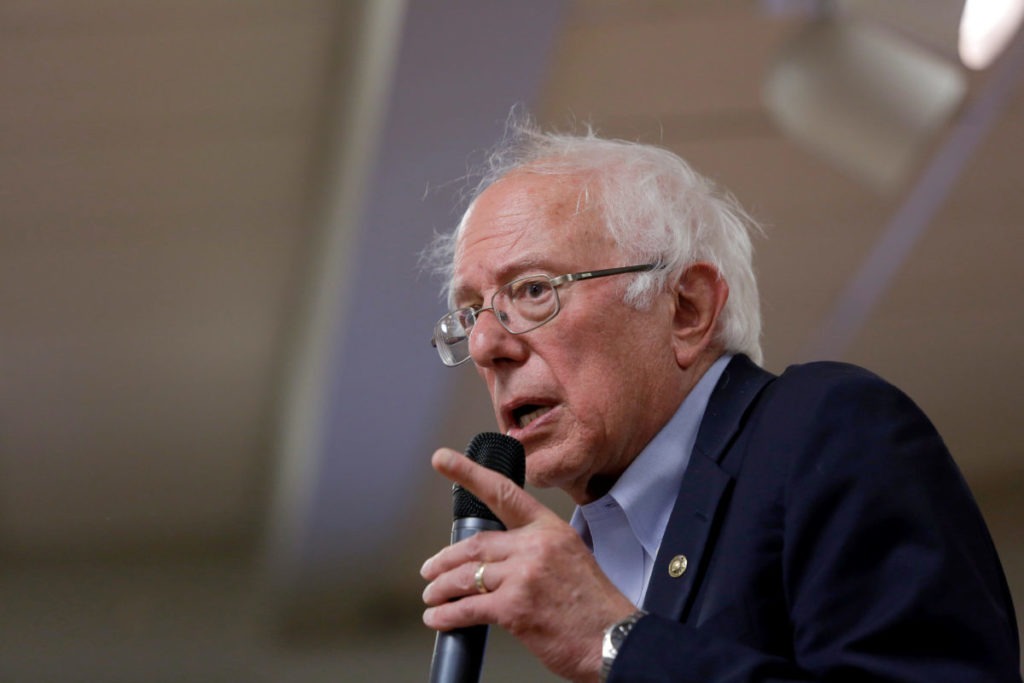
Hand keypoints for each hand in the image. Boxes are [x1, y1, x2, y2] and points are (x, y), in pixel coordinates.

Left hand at [421, 447, 636, 682]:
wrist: (613, 640)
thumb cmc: (594, 607)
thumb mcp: (571, 558)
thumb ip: (535, 551)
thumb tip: (500, 560)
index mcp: (549, 529)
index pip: (503, 493)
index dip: (468, 474)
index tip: (443, 459)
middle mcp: (535, 546)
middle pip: (475, 544)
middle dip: (445, 559)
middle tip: (430, 569)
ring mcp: (524, 576)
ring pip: (466, 575)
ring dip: (442, 587)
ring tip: (432, 595)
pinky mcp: (515, 608)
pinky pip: (468, 608)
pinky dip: (447, 615)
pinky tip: (439, 618)